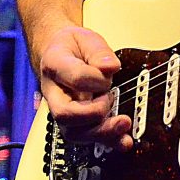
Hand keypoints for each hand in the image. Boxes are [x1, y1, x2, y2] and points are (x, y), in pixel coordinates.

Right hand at [35, 23, 132, 150]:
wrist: (60, 53)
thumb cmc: (72, 47)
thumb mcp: (85, 38)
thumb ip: (98, 51)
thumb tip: (110, 67)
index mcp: (55, 66)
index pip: (72, 77)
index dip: (94, 78)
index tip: (108, 72)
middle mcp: (55, 93)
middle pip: (65, 115)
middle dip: (93, 113)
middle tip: (111, 99)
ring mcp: (64, 110)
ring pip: (75, 133)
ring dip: (102, 132)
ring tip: (123, 123)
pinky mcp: (77, 122)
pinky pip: (87, 138)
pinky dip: (107, 142)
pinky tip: (124, 142)